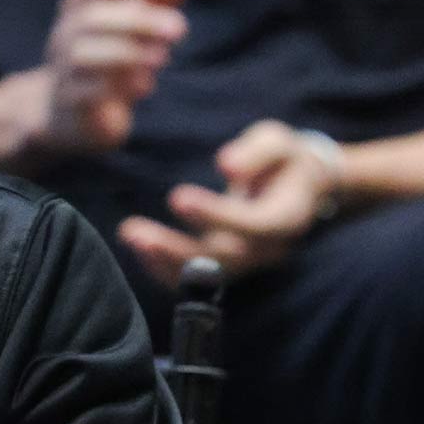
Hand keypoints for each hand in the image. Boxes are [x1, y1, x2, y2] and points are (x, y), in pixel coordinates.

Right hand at [29, 0, 193, 158]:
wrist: (69, 112)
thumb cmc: (110, 57)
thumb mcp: (137, 23)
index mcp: (83, 3)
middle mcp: (67, 31)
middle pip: (92, 14)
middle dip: (139, 19)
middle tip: (180, 29)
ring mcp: (64, 67)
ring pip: (85, 53)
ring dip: (128, 52)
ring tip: (162, 57)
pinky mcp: (70, 102)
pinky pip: (87, 92)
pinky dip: (117, 86)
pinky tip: (145, 86)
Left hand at [117, 119, 337, 287]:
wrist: (295, 189)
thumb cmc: (283, 161)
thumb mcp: (278, 143)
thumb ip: (257, 152)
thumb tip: (226, 165)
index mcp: (286, 219)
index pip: (254, 226)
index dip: (217, 216)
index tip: (178, 197)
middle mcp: (266, 249)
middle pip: (223, 259)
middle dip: (177, 248)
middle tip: (135, 231)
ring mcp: (244, 263)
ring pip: (204, 275)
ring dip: (162, 260)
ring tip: (129, 236)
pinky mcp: (224, 267)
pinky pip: (193, 279)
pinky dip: (162, 268)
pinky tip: (136, 246)